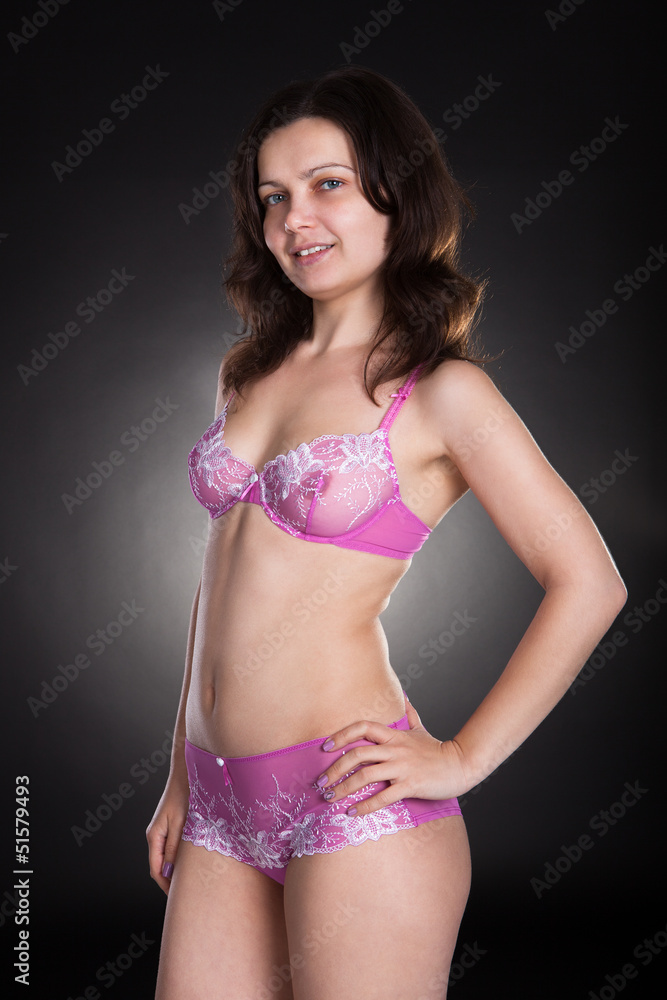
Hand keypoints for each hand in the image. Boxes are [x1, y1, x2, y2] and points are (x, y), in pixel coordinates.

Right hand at [146, 771, 189, 894]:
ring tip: (191, 880)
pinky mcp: (171, 824)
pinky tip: (192, 860)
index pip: (156, 869)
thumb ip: (175, 848)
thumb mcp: (181, 824)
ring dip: (176, 868)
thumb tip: (170, 871)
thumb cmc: (185, 794)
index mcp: (154, 836)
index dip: (166, 885)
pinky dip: (180, 856)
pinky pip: (173, 846)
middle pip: (160, 865)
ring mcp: (163, 829)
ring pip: (167, 856)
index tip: (178, 897)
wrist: (187, 772)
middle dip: (171, 880)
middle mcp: (156, 834)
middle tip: (186, 892)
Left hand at [315, 695, 471, 816]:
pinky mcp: (410, 785)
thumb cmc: (437, 750)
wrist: (461, 765)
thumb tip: (403, 698)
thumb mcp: (421, 729)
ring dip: (343, 788)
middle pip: (357, 754)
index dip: (341, 735)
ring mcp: (402, 767)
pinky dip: (364, 805)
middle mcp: (395, 749)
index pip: (362, 727)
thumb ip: (409, 715)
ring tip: (330, 798)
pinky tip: (352, 812)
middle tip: (321, 782)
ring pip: (365, 776)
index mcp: (394, 735)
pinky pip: (383, 797)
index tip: (325, 747)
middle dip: (334, 768)